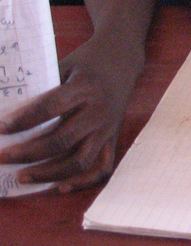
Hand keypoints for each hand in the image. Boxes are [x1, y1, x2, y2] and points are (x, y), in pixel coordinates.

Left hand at [0, 33, 141, 191]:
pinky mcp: (113, 138)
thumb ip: (44, 89)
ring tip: (21, 177)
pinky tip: (59, 187)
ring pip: (79, 161)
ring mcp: (107, 128)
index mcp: (85, 88)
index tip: (0, 128)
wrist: (123, 57)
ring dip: (48, 173)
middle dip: (27, 153)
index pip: (50, 108)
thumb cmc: (88, 62)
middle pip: (61, 141)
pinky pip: (101, 168)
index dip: (22, 121)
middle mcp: (98, 111)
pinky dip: (81, 182)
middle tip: (1, 157)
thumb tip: (9, 114)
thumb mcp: (65, 66)